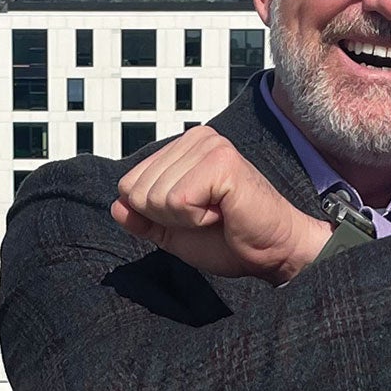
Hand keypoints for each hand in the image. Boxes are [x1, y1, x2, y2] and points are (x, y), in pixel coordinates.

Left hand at [113, 127, 332, 284]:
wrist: (274, 252)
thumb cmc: (231, 238)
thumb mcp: (173, 232)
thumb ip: (143, 219)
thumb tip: (116, 205)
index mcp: (181, 148)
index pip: (128, 185)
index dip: (155, 215)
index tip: (194, 215)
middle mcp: (194, 138)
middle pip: (138, 191)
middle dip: (168, 218)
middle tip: (208, 216)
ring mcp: (209, 146)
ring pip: (155, 197)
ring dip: (184, 220)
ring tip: (218, 213)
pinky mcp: (221, 162)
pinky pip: (177, 201)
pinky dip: (196, 219)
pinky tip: (223, 211)